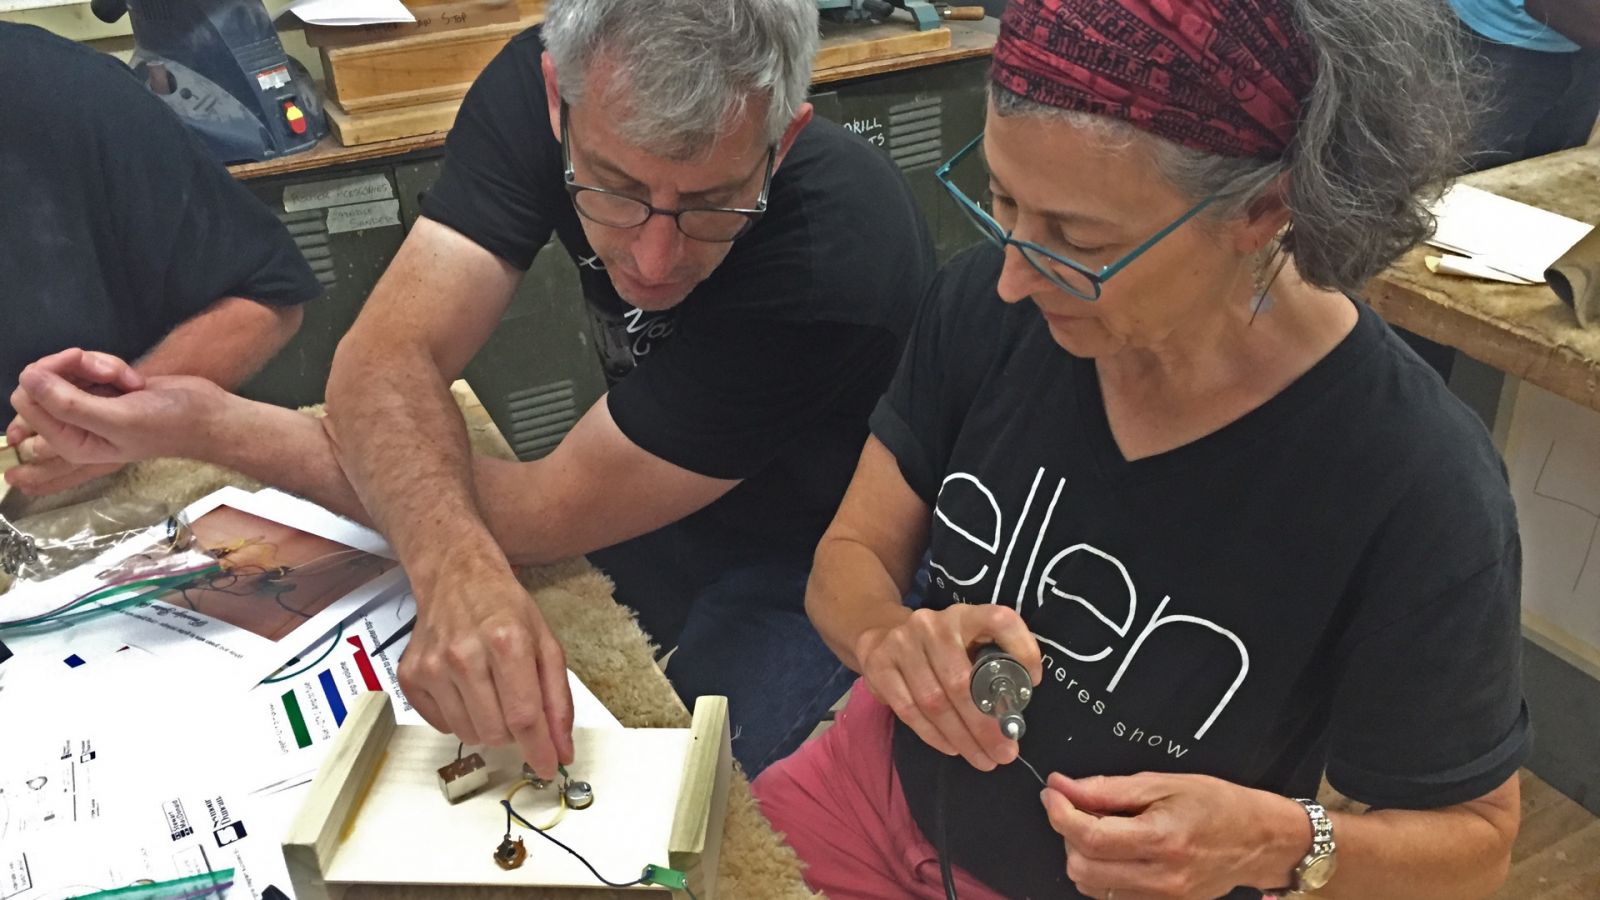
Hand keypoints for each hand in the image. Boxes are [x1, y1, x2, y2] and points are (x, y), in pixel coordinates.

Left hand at [5, 349, 161, 494]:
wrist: (205, 414)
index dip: (48, 374)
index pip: (27, 398)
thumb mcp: (118, 418)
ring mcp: (87, 405)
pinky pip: (86, 366)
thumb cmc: (167, 424)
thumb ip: (68, 403)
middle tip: (109, 372)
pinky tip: (133, 378)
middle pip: (43, 379)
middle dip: (75, 367)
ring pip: (66, 369)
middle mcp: (72, 424)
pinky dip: (108, 364)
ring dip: (97, 364)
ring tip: (129, 379)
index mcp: (68, 441)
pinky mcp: (102, 389)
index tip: (79, 364)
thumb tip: (28, 377)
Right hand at [397, 562, 575, 778]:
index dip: (539, 750)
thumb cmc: (505, 608)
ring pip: (469, 734)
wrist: (456, 577)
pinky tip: (465, 687)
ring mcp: (432, 667)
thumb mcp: (547, 644)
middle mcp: (464, 655)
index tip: (548, 767)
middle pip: (495, 732)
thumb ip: (558, 701)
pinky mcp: (410, 677)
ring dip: (486, 724)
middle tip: (516, 704)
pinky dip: (460, 716)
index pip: (524, 716)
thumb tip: (562, 749)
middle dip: (514, 732)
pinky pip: (442, 726)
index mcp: (507, 642)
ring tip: (489, 689)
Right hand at [855, 604, 1041, 770]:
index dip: (1022, 648)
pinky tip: (952, 748)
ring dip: (962, 737)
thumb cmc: (940, 648)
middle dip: (987, 725)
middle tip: (1006, 752)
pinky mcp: (879, 665)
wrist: (882, 633)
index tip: (1033, 683)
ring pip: (935, 701)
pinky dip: (934, 735)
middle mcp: (932, 625)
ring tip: (983, 759)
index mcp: (964, 615)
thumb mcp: (967, 641)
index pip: (999, 620)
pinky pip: (909, 710)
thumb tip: (1014, 714)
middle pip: (962, 681)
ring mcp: (902, 644)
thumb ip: (988, 665)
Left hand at [1041, 772, 1310, 899]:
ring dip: (1083, 855)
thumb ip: (1108, 789)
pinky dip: (1102, 872)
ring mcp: (1162, 898)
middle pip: (1082, 867)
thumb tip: (1064, 787)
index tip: (1052, 793)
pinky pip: (1111, 896)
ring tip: (1104, 829)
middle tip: (1080, 808)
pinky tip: (1118, 850)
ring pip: (1091, 886)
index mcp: (1162, 839)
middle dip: (1069, 834)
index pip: (1089, 836)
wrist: (1258, 839)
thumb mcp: (1163, 783)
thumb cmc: (1218, 805)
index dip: (1059, 812)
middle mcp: (1161, 877)